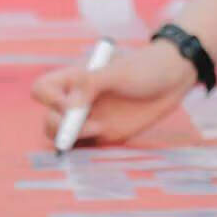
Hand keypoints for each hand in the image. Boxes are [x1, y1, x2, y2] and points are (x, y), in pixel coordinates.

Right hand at [31, 40, 194, 146]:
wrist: (174, 78)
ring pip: (63, 136)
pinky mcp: (105, 134)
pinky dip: (86, 149)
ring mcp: (90, 118)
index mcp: (75, 79)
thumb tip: (69, 107)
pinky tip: (102, 140)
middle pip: (49, 118)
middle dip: (61, 125)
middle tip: (88, 125)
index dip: (49, 100)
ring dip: (72, 139)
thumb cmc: (145, 67)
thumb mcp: (119, 72)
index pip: (43, 89)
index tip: (71, 105)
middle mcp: (78, 100)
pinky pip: (85, 147)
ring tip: (100, 130)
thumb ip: (91, 84)